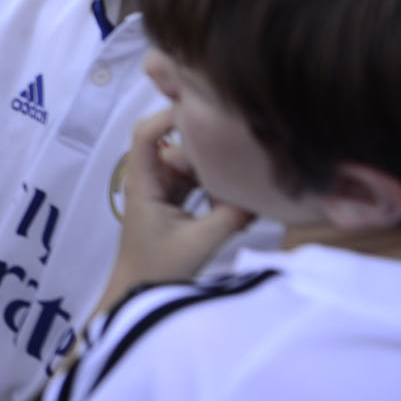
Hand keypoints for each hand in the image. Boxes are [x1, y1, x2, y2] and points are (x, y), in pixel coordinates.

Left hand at [102, 109, 253, 310]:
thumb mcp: (200, 242)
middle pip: (180, 147)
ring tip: (243, 187)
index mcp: (144, 181)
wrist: (137, 293)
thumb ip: (231, 215)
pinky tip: (237, 202)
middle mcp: (150, 178)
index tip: (203, 108)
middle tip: (243, 166)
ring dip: (216, 174)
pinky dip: (215, 188)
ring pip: (193, 165)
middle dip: (210, 154)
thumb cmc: (157, 269)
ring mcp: (162, 188)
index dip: (169, 114)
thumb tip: (262, 193)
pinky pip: (197, 181)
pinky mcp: (173, 200)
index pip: (146, 133)